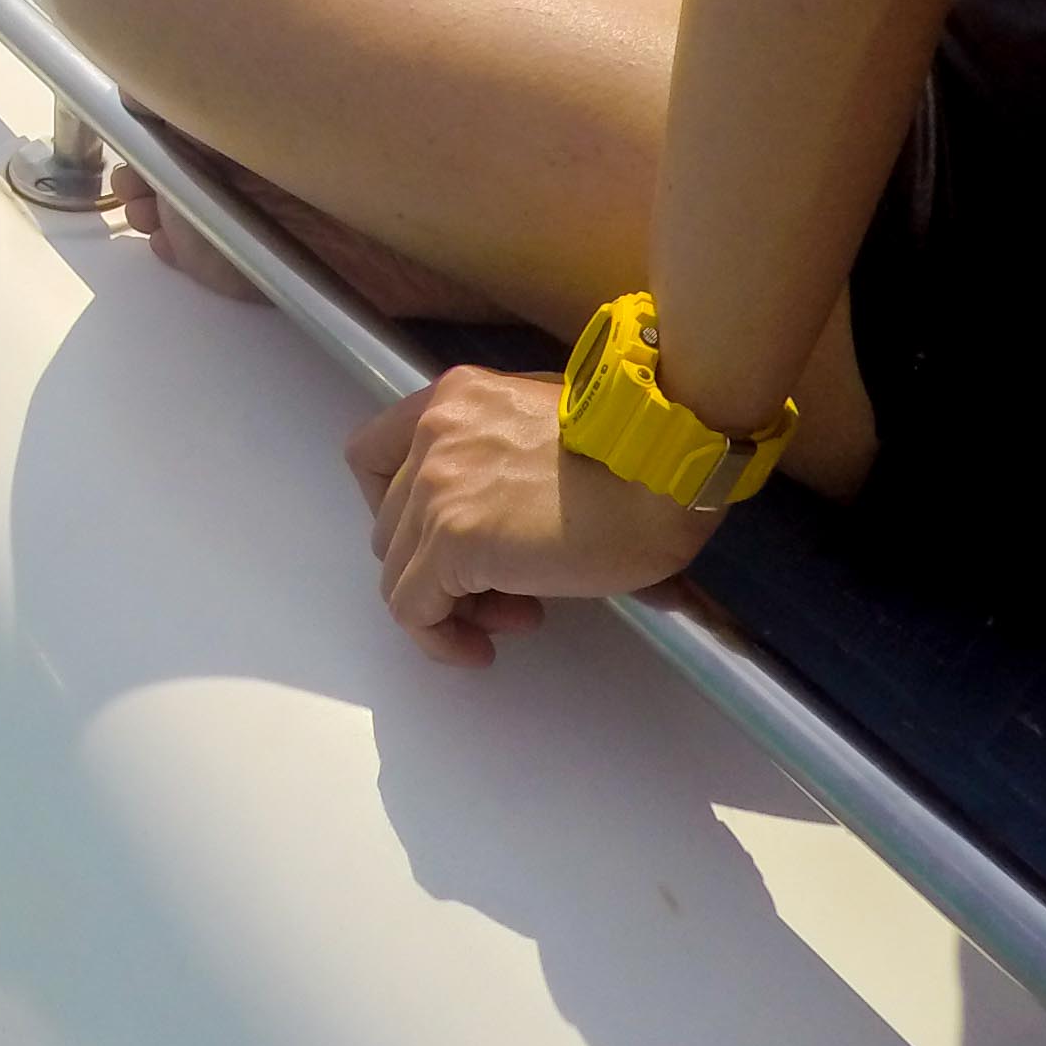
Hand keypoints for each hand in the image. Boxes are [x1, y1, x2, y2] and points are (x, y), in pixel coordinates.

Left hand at [342, 368, 714, 666]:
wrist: (670, 460)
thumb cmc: (640, 448)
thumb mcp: (550, 430)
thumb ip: (503, 457)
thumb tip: (505, 527)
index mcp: (456, 397)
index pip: (375, 457)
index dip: (401, 513)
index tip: (450, 544)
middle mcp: (432, 432)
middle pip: (391, 523)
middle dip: (441, 566)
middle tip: (506, 593)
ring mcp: (436, 485)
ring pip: (399, 569)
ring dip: (451, 603)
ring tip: (518, 616)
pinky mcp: (454, 539)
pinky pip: (412, 609)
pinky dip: (438, 637)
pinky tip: (481, 648)